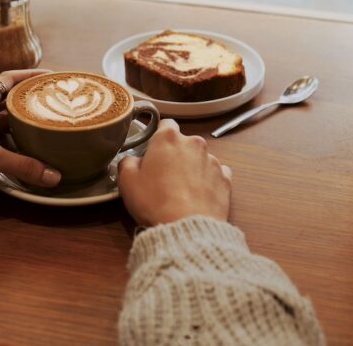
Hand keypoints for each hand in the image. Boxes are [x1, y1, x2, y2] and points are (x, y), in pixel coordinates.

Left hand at [0, 69, 61, 190]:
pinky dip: (11, 136)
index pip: (10, 78)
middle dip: (31, 99)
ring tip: (45, 122)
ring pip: (3, 118)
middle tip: (54, 101)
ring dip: (22, 119)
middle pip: (9, 97)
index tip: (52, 77)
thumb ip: (23, 165)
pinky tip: (25, 145)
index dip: (31, 76)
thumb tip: (54, 175)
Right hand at [117, 119, 231, 225]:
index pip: (165, 125)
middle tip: (162, 176)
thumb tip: (132, 161)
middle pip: (183, 143)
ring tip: (180, 192)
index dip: (159, 138)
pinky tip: (197, 196)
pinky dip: (207, 181)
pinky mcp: (225, 179)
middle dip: (175, 155)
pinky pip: (215, 174)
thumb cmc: (155, 202)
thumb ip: (127, 162)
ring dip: (191, 169)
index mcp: (168, 138)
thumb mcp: (127, 181)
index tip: (153, 151)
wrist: (186, 227)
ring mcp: (212, 160)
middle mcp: (194, 143)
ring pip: (199, 159)